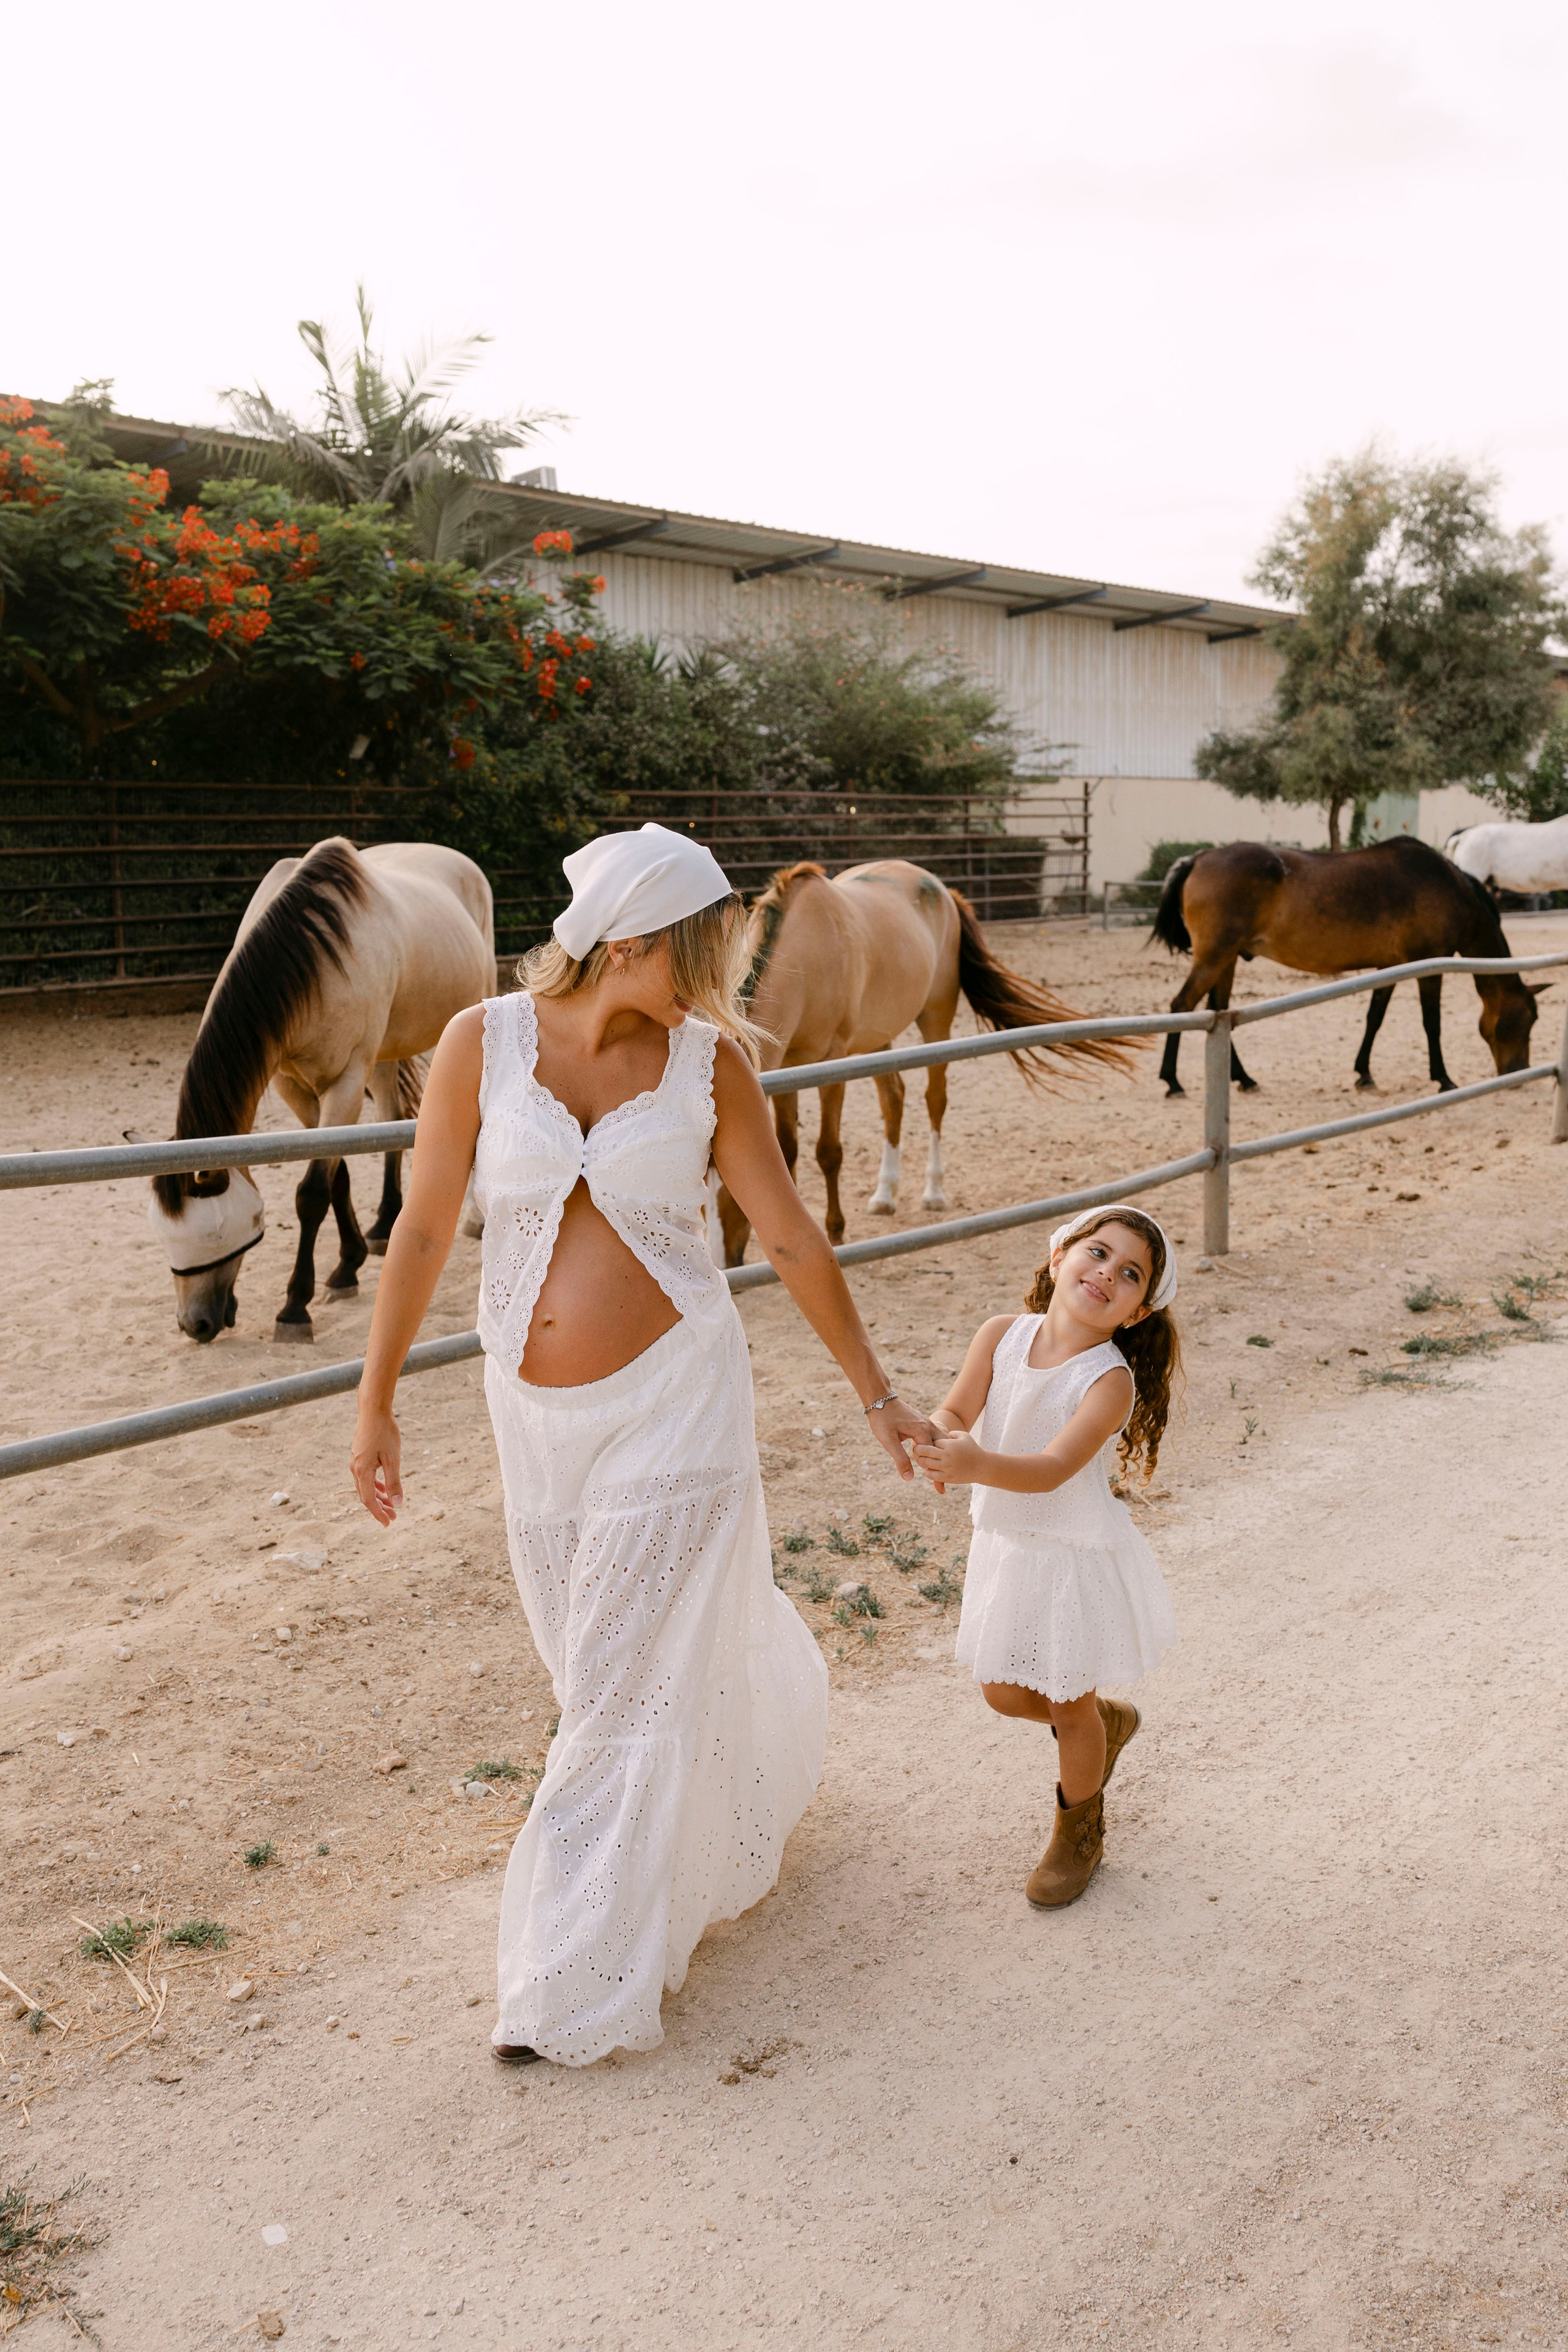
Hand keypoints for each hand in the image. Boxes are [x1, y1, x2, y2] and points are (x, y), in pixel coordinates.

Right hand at [351, 1406, 402, 1526]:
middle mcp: (355, 1469)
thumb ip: (394, 1481)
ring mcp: (355, 1462)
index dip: (378, 1513)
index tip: (388, 1523)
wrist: (373, 1410)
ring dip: (378, 1497)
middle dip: (379, 1508)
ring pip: (365, 1487)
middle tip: (393, 1518)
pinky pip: (365, 1477)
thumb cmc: (385, 1432)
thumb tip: (397, 1503)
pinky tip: (384, 1488)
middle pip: (366, 1496)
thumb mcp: (393, 1459)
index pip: (368, 1500)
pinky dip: (375, 1485)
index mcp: (362, 1471)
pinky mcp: (359, 1456)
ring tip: (391, 1506)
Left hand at [866, 1396, 936, 1481]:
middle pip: (941, 1450)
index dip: (935, 1475)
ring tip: (943, 1474)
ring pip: (940, 1443)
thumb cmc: (883, 1418)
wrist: (880, 1399)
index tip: (939, 1490)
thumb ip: (900, 1458)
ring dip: (941, 1457)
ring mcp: (926, 1423)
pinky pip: (934, 1437)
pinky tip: (936, 1456)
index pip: (933, 1457)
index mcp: (922, 1431)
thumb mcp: (888, 1440)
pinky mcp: (922, 1423)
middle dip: (942, 1468)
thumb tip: (909, 1478)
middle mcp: (928, 1426)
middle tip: (942, 1488)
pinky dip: (937, 1448)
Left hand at [910, 1428, 984, 1486]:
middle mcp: (947, 1456)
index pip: (931, 1441)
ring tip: (922, 1459)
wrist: (982, 1467)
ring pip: (925, 1464)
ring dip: (922, 1461)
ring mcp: (947, 1468)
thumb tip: (939, 1435)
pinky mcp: (948, 1477)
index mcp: (950, 1445)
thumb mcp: (964, 1436)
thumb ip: (951, 1433)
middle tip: (915, 1449)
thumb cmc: (972, 1449)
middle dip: (917, 1449)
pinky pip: (930, 1475)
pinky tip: (930, 1469)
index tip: (925, 1441)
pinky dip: (928, 1472)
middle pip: (924, 1451)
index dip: (927, 1441)